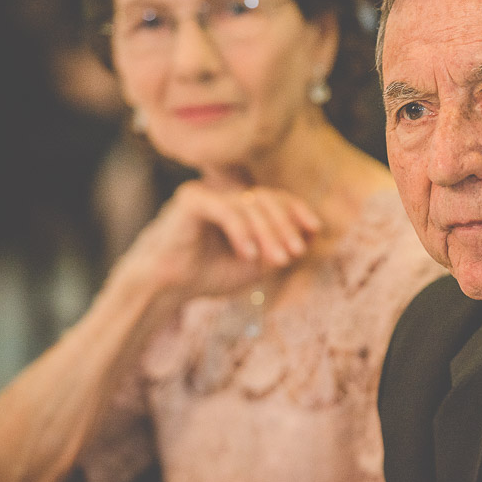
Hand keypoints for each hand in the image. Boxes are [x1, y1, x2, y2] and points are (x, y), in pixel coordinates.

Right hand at [114, 180, 320, 305]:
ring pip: (250, 205)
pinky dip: (242, 233)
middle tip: (295, 253)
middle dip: (285, 227)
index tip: (315, 229)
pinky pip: (226, 210)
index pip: (275, 198)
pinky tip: (250, 256)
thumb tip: (313, 231)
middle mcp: (224, 193)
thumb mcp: (256, 264)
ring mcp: (208, 193)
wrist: (166, 288)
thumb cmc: (207, 275)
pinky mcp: (192, 200)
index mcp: (238, 204)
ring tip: (278, 260)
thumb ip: (280, 246)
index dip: (296, 210)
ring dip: (269, 234)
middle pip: (267, 199)